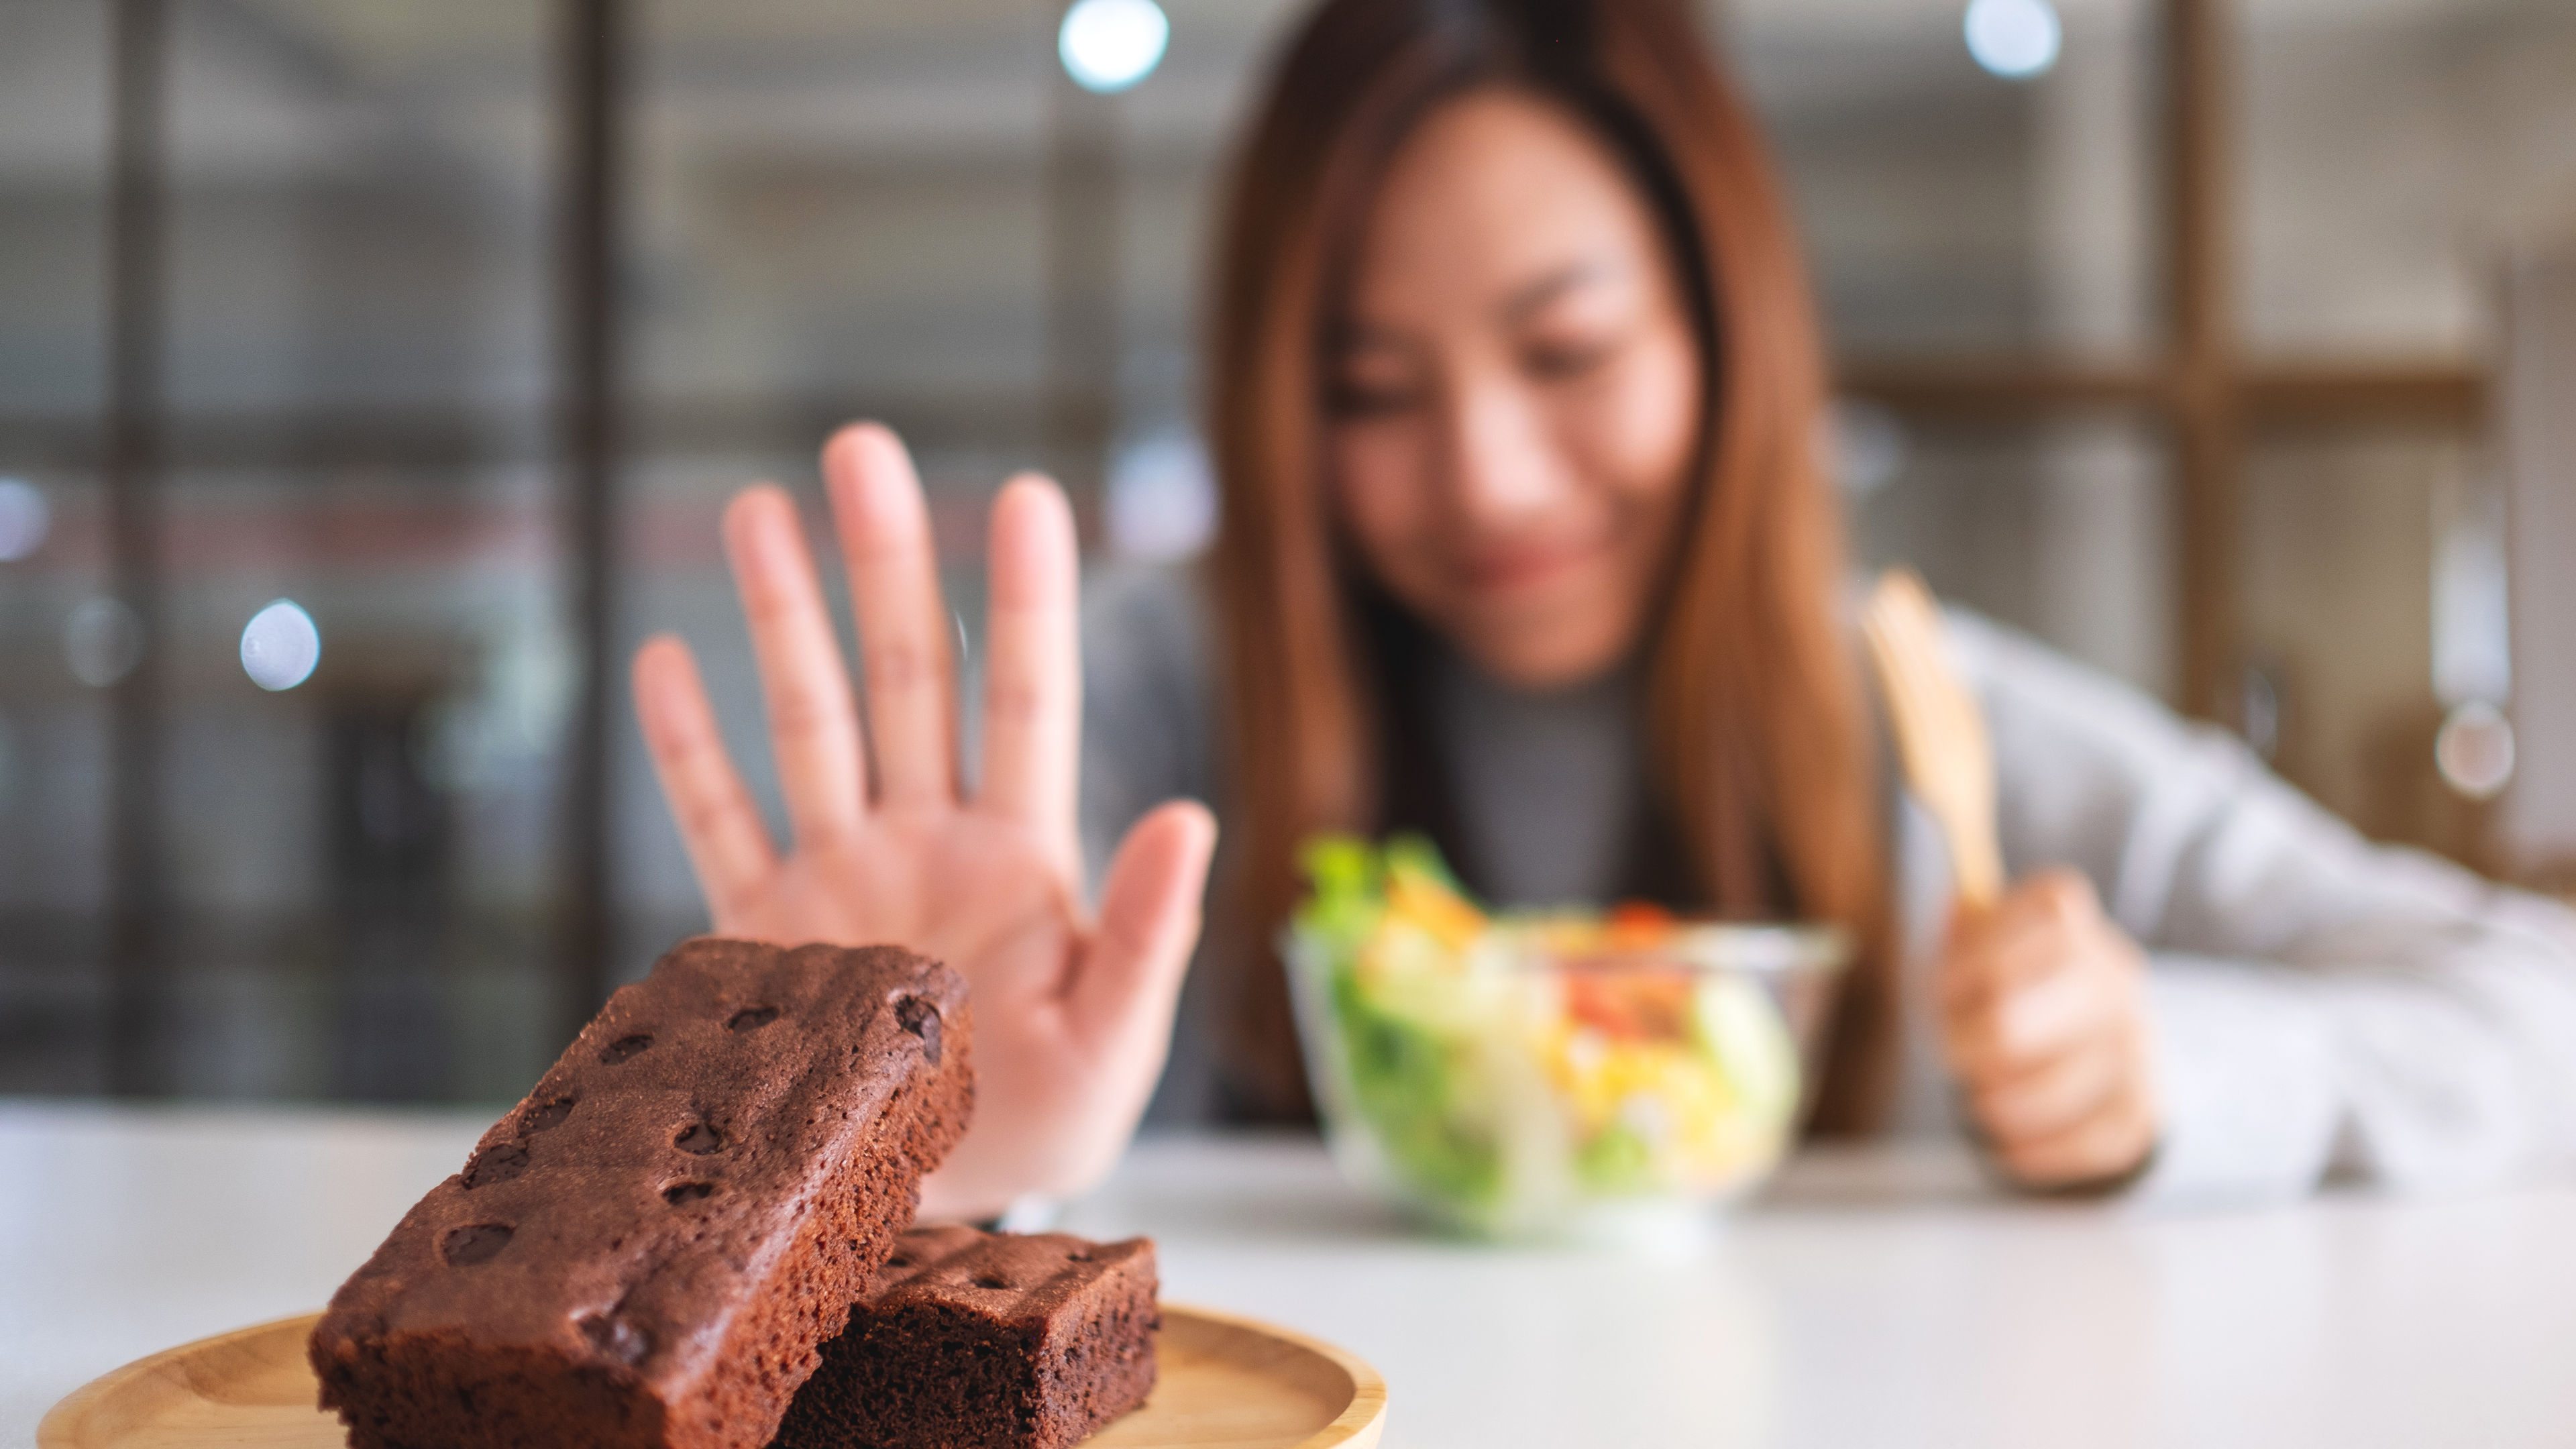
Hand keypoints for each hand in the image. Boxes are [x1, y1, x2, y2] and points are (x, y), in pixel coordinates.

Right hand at [631, 422, 1216, 1219]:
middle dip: (886, 561)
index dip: (1026, 600)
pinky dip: (689, 749)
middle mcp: (924, 839)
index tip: (1027, 494)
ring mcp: (838, 874)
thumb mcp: (1116, 1040)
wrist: (931, 1208)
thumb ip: (1151, 932)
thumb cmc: (1046, 1118)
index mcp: (1020, 856)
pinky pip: (719, 822)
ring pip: (810, 721)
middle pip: (908, 674)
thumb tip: (1191, 811)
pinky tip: (665, 660)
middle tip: (862, 447)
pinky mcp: (761, 933)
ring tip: (758, 509)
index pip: (1028, 699)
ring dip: (783, 618)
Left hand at [1938, 870, 2158, 1190]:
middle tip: (1952, 1056)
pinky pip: (2086, 1144)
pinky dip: (2033, 1152)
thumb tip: (1961, 906)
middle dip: (1964, 1049)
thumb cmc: (2005, 984)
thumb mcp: (1974, 942)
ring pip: (2046, 1092)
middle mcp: (2113, 976)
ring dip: (1995, 1106)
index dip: (1962, 967)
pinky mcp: (2141, 1107)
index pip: (2007, 944)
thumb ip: (1960, 929)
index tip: (1939, 994)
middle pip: (2009, 1024)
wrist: (2086, 1046)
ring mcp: (2136, 1042)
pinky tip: (2006, 1144)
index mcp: (2067, 923)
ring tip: (1981, 1100)